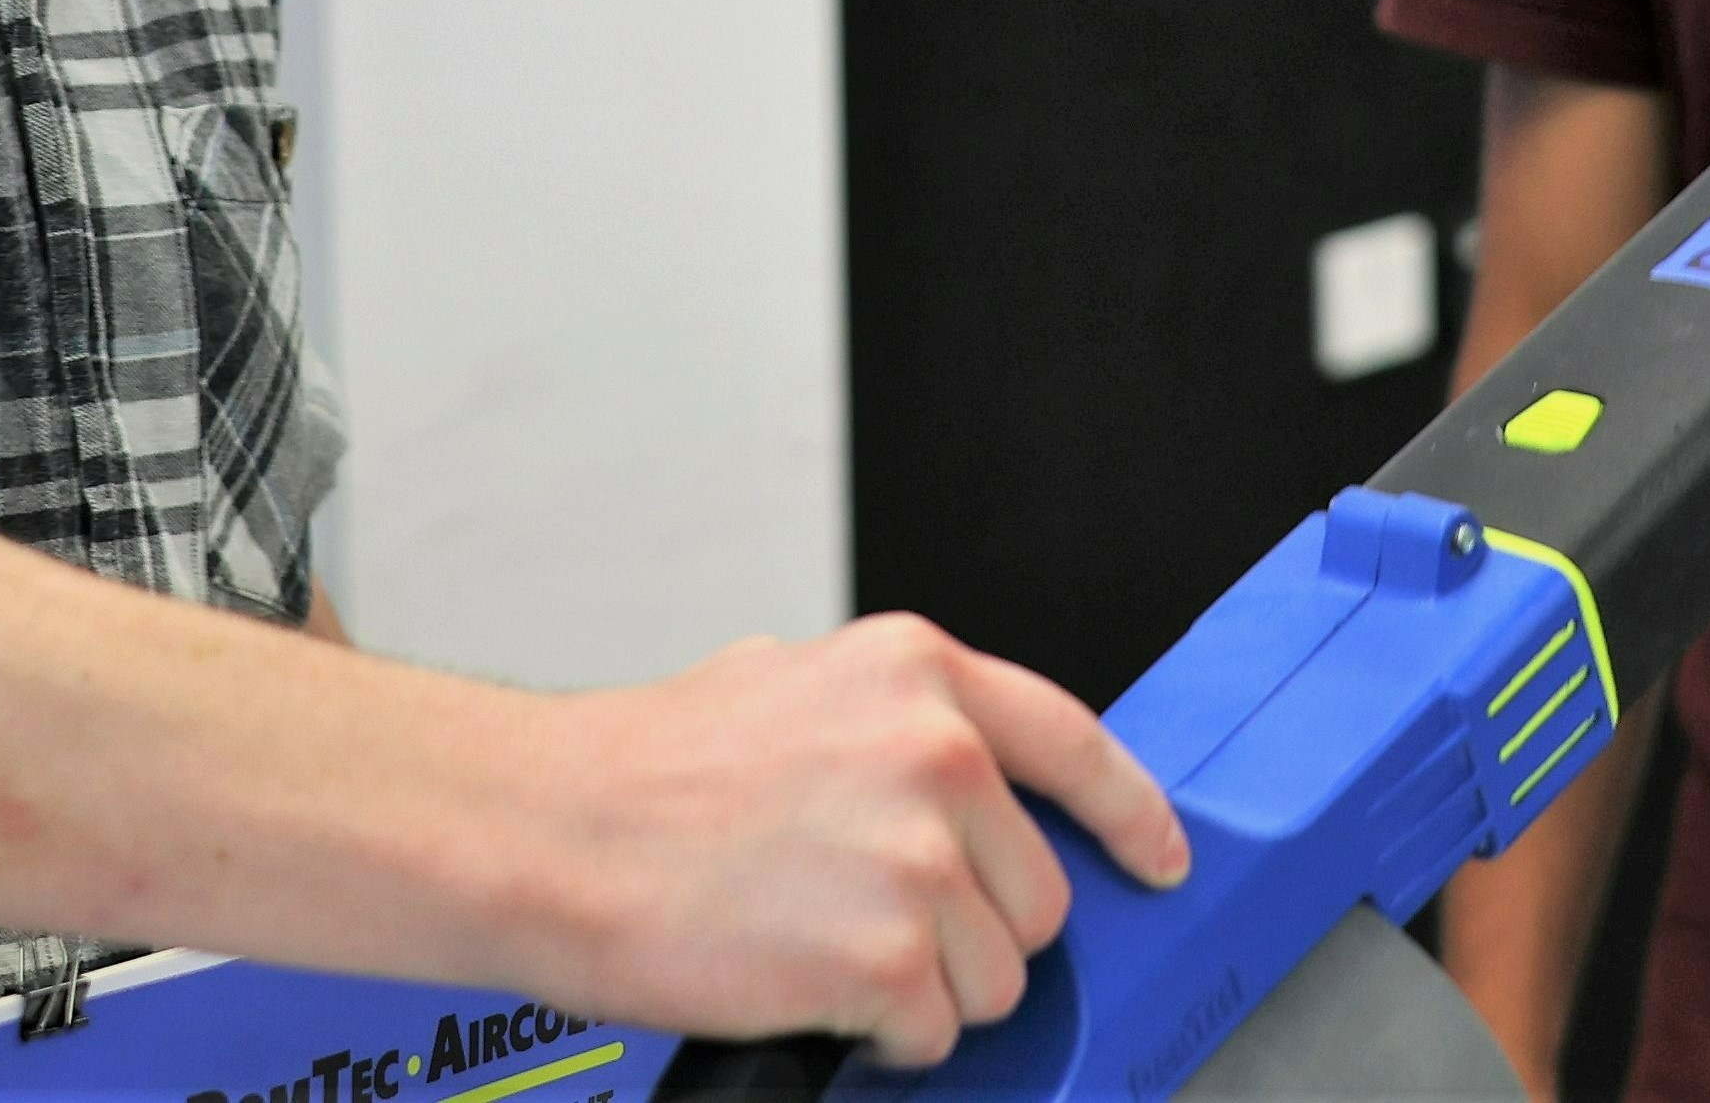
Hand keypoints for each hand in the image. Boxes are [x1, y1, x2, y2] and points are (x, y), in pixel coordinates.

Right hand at [529, 614, 1189, 1066]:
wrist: (551, 831)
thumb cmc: (643, 771)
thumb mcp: (789, 686)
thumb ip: (894, 726)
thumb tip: (960, 782)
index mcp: (916, 675)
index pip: (1077, 745)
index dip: (1131, 816)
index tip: (1158, 858)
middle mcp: (935, 753)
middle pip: (1037, 893)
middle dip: (969, 927)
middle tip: (868, 917)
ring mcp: (919, 855)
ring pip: (996, 975)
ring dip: (923, 987)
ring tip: (820, 944)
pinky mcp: (890, 954)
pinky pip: (939, 1032)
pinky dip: (883, 1034)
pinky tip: (808, 984)